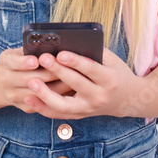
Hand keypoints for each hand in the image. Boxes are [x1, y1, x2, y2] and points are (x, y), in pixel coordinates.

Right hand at [0, 47, 71, 112]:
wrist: (8, 82)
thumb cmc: (21, 61)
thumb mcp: (21, 51)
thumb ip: (32, 49)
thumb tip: (52, 48)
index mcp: (5, 61)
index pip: (13, 62)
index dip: (25, 62)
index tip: (36, 60)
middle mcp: (5, 80)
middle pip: (28, 79)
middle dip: (49, 74)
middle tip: (66, 69)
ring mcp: (14, 96)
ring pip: (38, 94)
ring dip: (57, 87)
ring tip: (73, 80)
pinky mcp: (25, 107)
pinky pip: (43, 105)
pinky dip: (58, 97)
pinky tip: (70, 91)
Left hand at [22, 48, 142, 118]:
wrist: (128, 99)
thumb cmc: (116, 73)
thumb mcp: (111, 60)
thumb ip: (92, 52)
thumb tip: (67, 42)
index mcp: (109, 79)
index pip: (90, 69)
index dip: (75, 61)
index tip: (60, 53)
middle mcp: (99, 96)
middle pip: (75, 84)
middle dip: (57, 71)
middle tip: (42, 59)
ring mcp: (88, 109)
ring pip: (64, 105)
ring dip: (45, 94)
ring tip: (32, 82)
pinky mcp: (80, 116)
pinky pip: (58, 114)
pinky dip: (43, 108)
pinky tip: (30, 98)